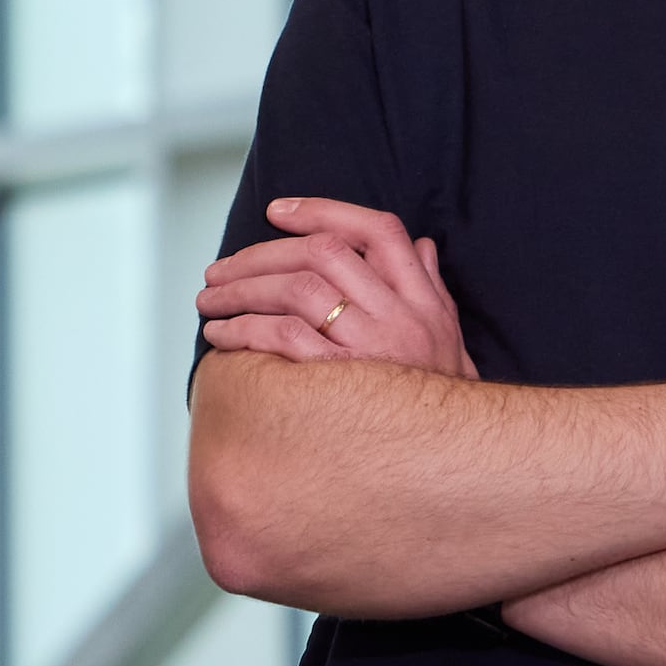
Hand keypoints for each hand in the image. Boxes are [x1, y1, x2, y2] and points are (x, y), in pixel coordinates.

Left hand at [195, 197, 477, 376]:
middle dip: (261, 254)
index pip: (377, 230)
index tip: (277, 211)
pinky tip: (222, 337)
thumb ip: (431, 286)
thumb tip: (421, 245)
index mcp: (420, 298)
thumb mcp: (448, 335)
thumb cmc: (440, 397)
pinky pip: (282, 338)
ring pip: (296, 289)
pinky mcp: (339, 380)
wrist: (455, 455)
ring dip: (242, 290)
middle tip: (220, 269)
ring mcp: (370, 346)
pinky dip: (244, 331)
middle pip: (323, 254)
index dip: (323, 210)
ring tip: (210, 300)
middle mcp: (398, 314)